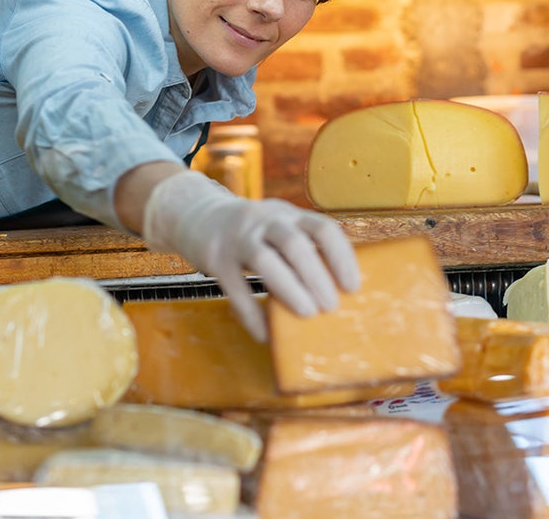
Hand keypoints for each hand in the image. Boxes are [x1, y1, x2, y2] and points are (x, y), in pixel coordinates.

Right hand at [142, 170, 360, 341]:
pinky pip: (235, 288)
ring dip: (290, 289)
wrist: (195, 214)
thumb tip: (335, 292)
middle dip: (316, 276)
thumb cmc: (249, 231)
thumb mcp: (277, 226)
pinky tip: (264, 334)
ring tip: (308, 314)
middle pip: (294, 243)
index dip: (341, 257)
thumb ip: (301, 248)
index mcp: (288, 214)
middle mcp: (264, 221)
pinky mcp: (214, 258)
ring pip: (265, 261)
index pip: (322, 228)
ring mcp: (237, 238)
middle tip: (331, 306)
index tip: (353, 287)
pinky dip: (251, 314)